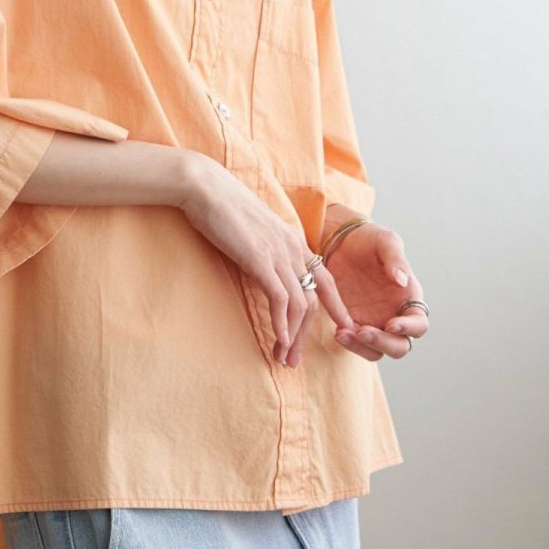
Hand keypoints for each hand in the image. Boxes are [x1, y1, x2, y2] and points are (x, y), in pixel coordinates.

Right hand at [178, 154, 358, 363]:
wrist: (206, 187)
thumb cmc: (223, 208)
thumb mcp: (253, 232)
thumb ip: (265, 251)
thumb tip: (262, 272)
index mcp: (293, 241)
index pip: (325, 279)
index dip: (336, 306)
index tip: (342, 329)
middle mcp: (293, 248)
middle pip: (313, 300)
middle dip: (306, 335)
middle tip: (294, 360)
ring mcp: (279, 254)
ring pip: (299, 304)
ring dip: (293, 337)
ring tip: (283, 359)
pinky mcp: (260, 259)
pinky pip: (280, 298)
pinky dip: (281, 323)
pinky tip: (278, 339)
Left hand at [283, 221, 427, 365]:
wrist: (340, 241)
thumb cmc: (368, 239)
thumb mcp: (384, 241)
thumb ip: (396, 259)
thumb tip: (402, 280)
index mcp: (408, 298)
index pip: (418, 324)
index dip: (409, 328)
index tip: (391, 324)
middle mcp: (394, 315)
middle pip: (400, 346)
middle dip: (384, 343)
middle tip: (363, 332)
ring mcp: (373, 322)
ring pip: (377, 351)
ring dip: (362, 347)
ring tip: (343, 333)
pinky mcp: (353, 323)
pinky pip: (355, 342)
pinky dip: (348, 342)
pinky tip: (337, 330)